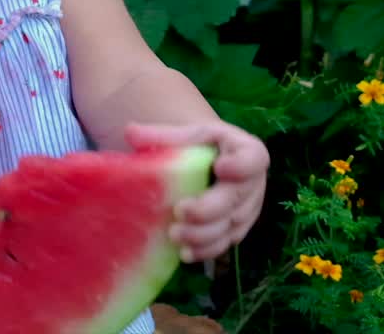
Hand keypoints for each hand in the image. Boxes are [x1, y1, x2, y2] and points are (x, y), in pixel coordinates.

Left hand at [126, 121, 269, 262]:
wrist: (210, 163)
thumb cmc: (198, 146)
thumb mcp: (186, 136)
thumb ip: (161, 135)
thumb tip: (129, 131)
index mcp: (246, 150)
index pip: (254, 158)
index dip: (241, 166)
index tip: (219, 167)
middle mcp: (253, 182)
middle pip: (236, 199)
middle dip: (208, 209)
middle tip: (179, 211)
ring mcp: (247, 208)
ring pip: (230, 226)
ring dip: (203, 235)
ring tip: (174, 234)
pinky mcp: (237, 229)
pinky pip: (225, 243)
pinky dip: (205, 250)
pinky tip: (184, 252)